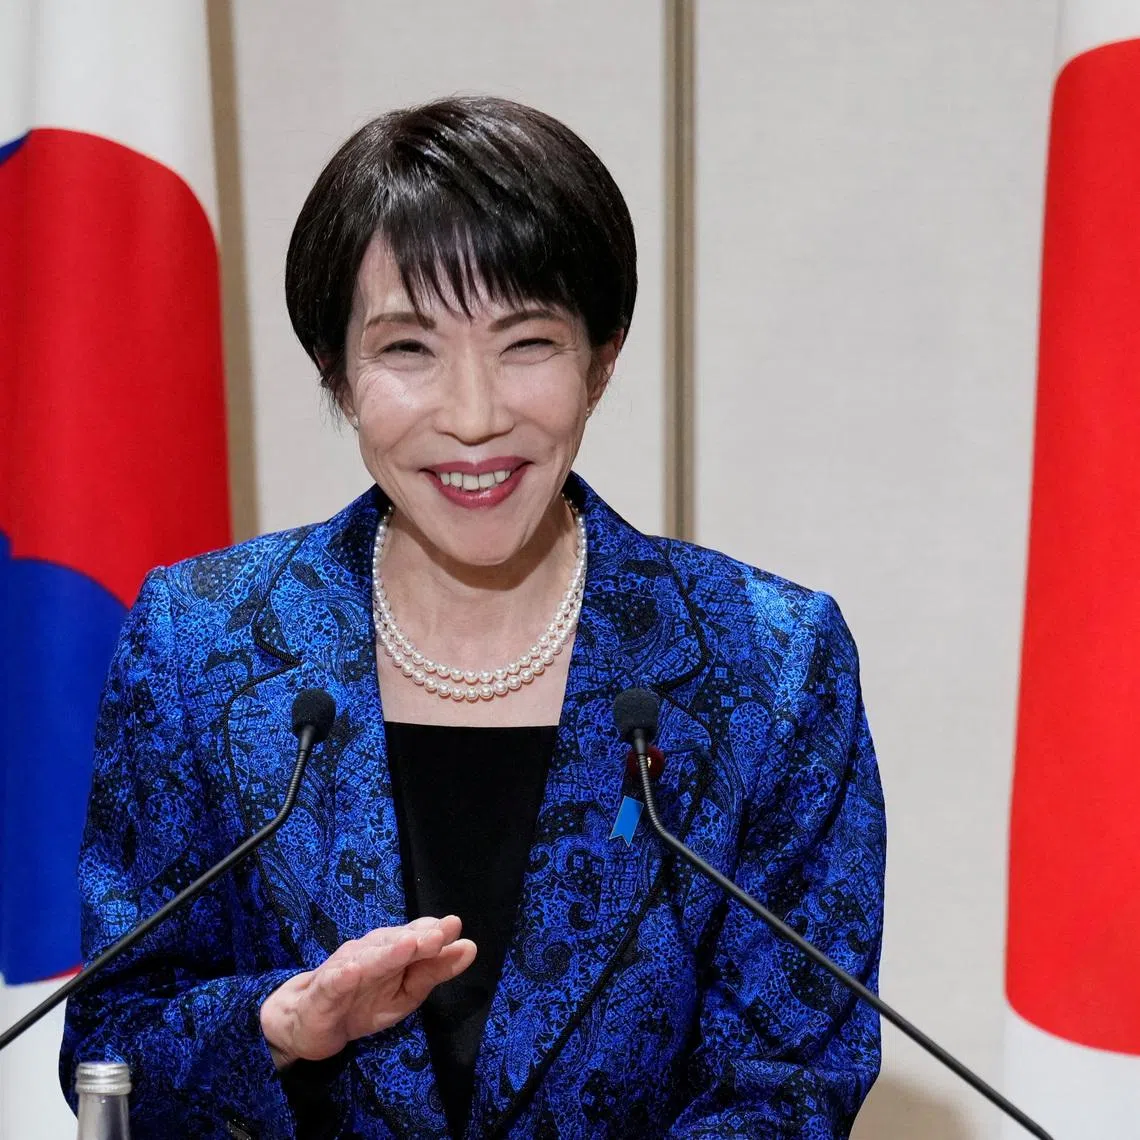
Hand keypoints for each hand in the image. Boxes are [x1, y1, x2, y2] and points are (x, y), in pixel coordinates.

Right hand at [259, 915, 475, 1068]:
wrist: (310, 1022)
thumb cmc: (363, 1002)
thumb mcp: (406, 994)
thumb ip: (435, 970)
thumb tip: (470, 946)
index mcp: (392, 950)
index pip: (415, 936)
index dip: (433, 932)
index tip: (454, 926)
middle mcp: (370, 950)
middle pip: (394, 942)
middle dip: (416, 938)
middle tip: (439, 935)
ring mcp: (346, 967)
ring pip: (368, 957)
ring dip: (388, 950)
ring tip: (409, 945)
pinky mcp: (324, 989)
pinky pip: (334, 981)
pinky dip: (343, 975)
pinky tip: (354, 971)